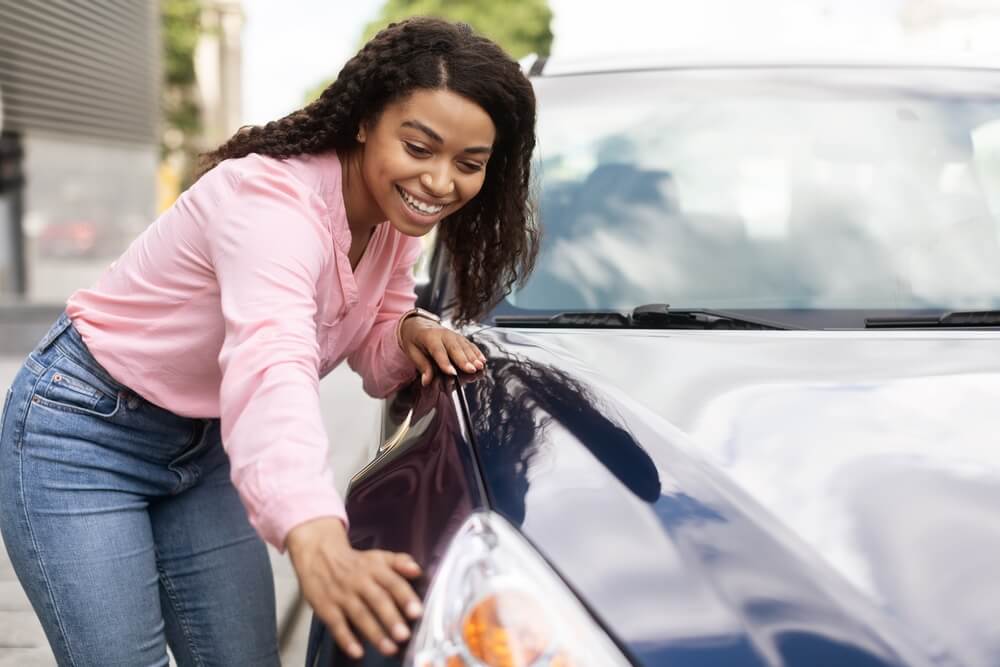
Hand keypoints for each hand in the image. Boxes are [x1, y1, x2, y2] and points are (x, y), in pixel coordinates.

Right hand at [286, 517, 422, 658]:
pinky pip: (336, 624)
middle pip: (377, 600)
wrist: (318, 555)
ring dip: (374, 633)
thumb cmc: (355, 562)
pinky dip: (346, 639)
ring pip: (359, 615)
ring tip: (389, 648)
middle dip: (391, 618)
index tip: (417, 612)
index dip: (405, 597)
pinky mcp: (325, 607)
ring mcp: (342, 595)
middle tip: (404, 635)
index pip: (393, 582)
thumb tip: (417, 570)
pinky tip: (357, 652)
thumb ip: (399, 562)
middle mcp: (359, 581)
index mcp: (375, 568)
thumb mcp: (377, 557)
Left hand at [399, 316, 485, 384]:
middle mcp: (444, 334)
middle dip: (464, 360)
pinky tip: (483, 360)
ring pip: (465, 346)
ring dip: (473, 357)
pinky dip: (477, 353)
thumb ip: (422, 366)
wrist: (419, 325)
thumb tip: (426, 381)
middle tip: (471, 370)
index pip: (438, 351)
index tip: (452, 373)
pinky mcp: (460, 338)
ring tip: (480, 367)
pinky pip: (470, 345)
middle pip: (455, 348)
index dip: (445, 362)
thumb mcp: (412, 352)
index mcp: (429, 337)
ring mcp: (454, 335)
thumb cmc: (415, 340)